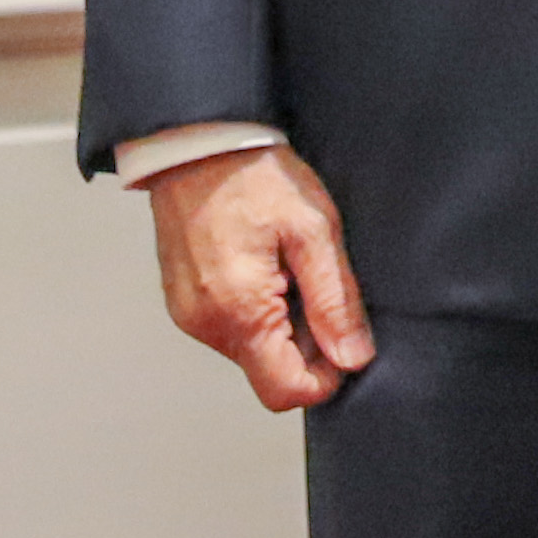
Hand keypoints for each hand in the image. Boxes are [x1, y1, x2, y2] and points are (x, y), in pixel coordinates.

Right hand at [147, 142, 374, 411]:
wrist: (198, 145)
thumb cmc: (258, 178)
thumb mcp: (314, 231)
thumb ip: (335, 301)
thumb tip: (353, 359)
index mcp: (239, 314)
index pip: (285, 391)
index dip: (326, 377)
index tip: (347, 338)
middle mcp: (206, 326)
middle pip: (270, 372)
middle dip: (308, 344)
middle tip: (323, 285)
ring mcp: (189, 316)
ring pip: (252, 350)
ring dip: (283, 323)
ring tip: (293, 265)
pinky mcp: (184, 303)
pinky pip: (231, 327)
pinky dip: (259, 310)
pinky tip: (270, 264)